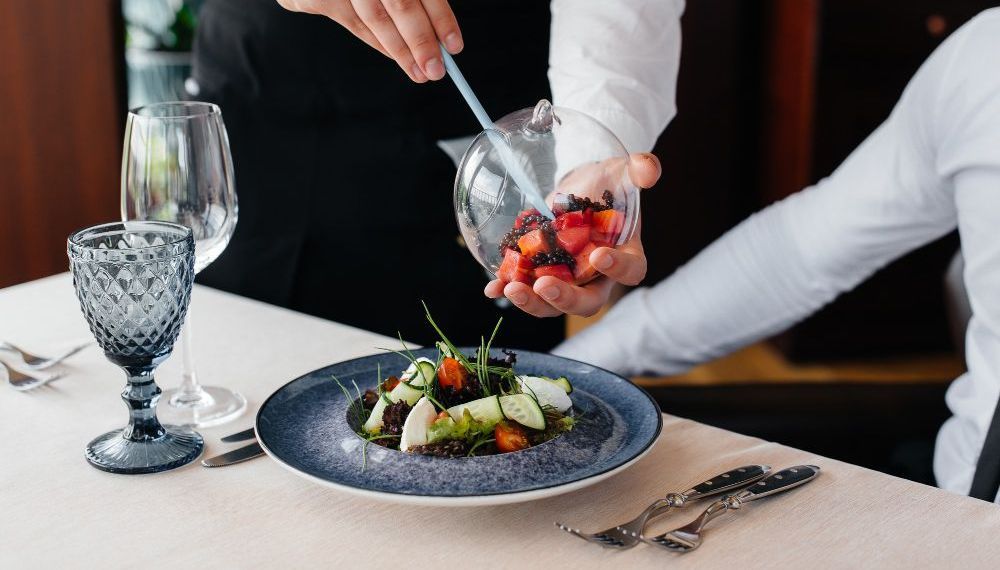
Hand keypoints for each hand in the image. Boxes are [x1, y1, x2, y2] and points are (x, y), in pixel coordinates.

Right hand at [277, 0, 462, 82]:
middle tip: (436, 69)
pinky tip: (393, 55)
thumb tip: (438, 30)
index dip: (441, 18)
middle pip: (400, 5)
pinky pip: (354, 22)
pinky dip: (376, 41)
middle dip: (421, 42)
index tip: (453, 45)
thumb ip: (412, 0)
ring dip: (400, 50)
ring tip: (418, 71)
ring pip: (376, 19)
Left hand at [484, 152, 660, 317]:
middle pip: (587, 301)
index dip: (617, 269)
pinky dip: (506, 289)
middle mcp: (597, 276)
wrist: (579, 185)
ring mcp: (568, 279)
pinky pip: (526, 288)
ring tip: (512, 289)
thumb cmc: (606, 183)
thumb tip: (648, 169)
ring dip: (533, 302)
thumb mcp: (623, 171)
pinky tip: (492, 288)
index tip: (597, 256)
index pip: (631, 271)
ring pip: (553, 304)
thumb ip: (640, 168)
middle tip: (544, 285)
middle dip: (565, 299)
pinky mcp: (542, 273)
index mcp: (626, 254)